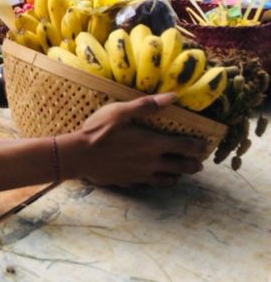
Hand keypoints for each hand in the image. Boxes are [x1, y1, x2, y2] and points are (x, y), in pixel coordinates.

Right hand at [61, 93, 205, 187]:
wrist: (78, 156)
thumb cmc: (98, 131)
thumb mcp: (120, 112)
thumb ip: (146, 105)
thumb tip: (172, 97)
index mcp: (152, 144)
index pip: (184, 147)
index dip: (197, 146)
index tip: (203, 145)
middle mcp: (150, 163)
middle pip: (180, 167)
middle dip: (193, 165)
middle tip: (199, 164)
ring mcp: (139, 175)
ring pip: (166, 180)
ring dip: (176, 176)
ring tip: (179, 173)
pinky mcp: (128, 182)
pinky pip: (148, 185)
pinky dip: (156, 182)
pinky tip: (152, 178)